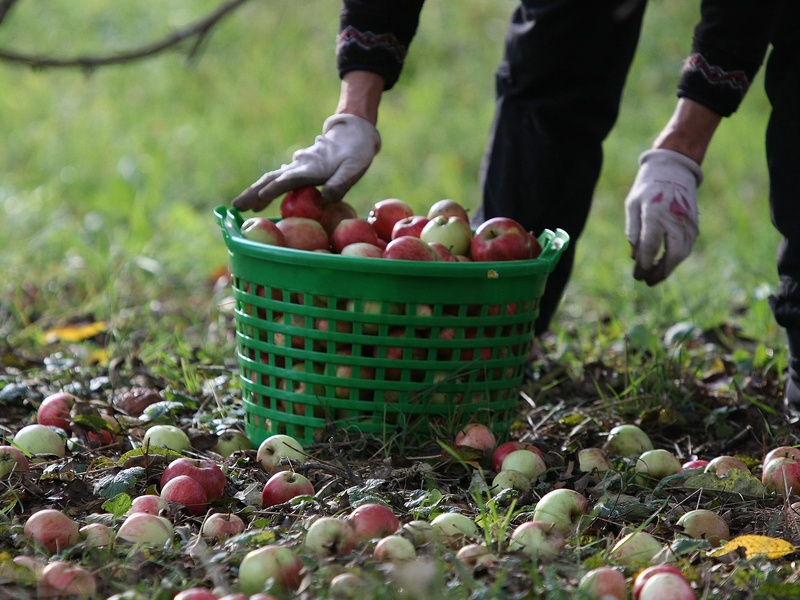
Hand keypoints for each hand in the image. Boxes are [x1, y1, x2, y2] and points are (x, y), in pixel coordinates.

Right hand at [232, 114, 380, 211]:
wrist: (353, 134)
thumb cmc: (356, 153)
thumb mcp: (353, 169)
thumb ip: (340, 183)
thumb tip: (326, 199)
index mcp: (310, 168)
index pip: (287, 181)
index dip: (273, 190)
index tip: (258, 199)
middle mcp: (299, 167)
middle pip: (271, 180)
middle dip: (253, 193)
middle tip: (236, 206)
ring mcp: (298, 167)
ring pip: (271, 179)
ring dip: (255, 192)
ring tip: (241, 206)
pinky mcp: (300, 170)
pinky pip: (279, 180)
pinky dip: (267, 188)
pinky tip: (260, 198)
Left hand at [624, 149, 702, 285]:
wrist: (675, 169)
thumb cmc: (648, 186)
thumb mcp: (632, 204)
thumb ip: (633, 230)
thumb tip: (635, 255)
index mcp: (656, 213)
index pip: (650, 246)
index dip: (644, 264)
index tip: (637, 275)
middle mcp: (675, 219)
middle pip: (673, 254)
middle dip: (660, 272)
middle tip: (647, 282)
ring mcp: (688, 222)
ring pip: (683, 253)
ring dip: (669, 268)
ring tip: (654, 276)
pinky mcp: (694, 224)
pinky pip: (687, 247)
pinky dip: (676, 258)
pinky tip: (665, 263)